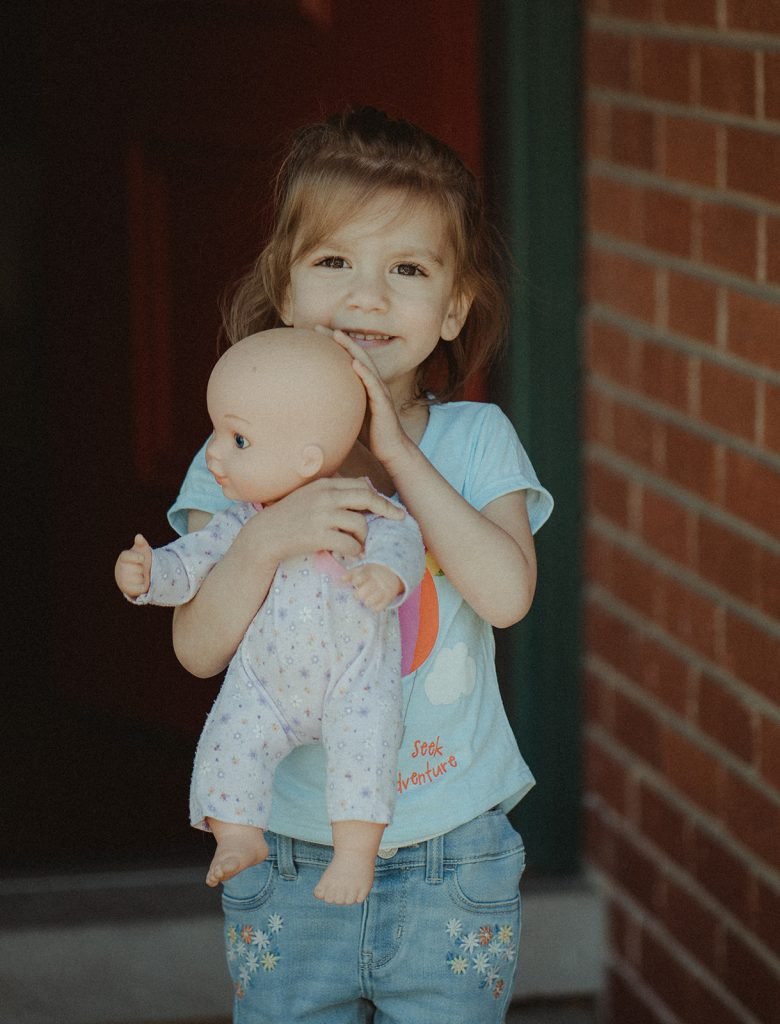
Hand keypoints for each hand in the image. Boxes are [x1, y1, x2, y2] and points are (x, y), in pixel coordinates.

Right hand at [115, 533, 151, 597]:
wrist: (135, 575)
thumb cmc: (139, 560)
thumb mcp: (142, 550)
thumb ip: (141, 543)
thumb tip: (138, 536)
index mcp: (124, 558)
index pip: (126, 556)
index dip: (135, 557)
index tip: (142, 558)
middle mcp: (120, 569)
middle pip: (138, 569)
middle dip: (143, 569)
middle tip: (141, 568)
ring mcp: (122, 580)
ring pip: (140, 579)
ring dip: (144, 577)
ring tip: (140, 575)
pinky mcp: (126, 589)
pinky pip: (141, 588)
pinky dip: (144, 586)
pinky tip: (140, 582)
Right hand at [257, 476, 404, 562]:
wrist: (266, 535)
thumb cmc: (289, 515)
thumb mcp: (310, 494)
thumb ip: (334, 489)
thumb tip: (365, 484)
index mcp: (325, 484)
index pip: (361, 485)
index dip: (379, 497)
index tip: (390, 506)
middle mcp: (325, 496)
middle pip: (367, 498)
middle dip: (387, 509)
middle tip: (399, 518)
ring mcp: (322, 516)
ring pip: (360, 524)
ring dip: (364, 537)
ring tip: (359, 544)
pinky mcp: (319, 536)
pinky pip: (349, 544)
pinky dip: (354, 550)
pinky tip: (351, 553)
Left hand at [327, 329, 410, 467]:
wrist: (391, 450)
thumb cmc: (370, 434)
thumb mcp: (350, 415)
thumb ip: (338, 405)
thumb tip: (314, 406)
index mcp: (364, 385)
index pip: (348, 359)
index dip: (333, 345)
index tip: (315, 333)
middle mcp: (372, 384)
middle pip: (355, 354)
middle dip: (338, 339)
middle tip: (319, 326)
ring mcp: (379, 392)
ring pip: (365, 364)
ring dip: (351, 348)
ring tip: (338, 335)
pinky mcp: (383, 404)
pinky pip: (373, 385)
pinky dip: (364, 373)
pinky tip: (355, 363)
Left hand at [342, 563, 402, 611]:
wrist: (392, 572)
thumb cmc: (372, 573)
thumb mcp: (362, 569)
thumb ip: (351, 574)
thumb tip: (341, 580)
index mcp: (368, 573)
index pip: (357, 580)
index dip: (355, 582)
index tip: (356, 583)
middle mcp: (375, 582)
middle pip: (360, 594)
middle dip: (358, 595)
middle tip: (360, 593)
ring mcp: (382, 591)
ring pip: (368, 603)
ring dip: (366, 601)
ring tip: (368, 598)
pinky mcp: (388, 598)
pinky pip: (378, 608)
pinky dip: (375, 607)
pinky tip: (374, 603)